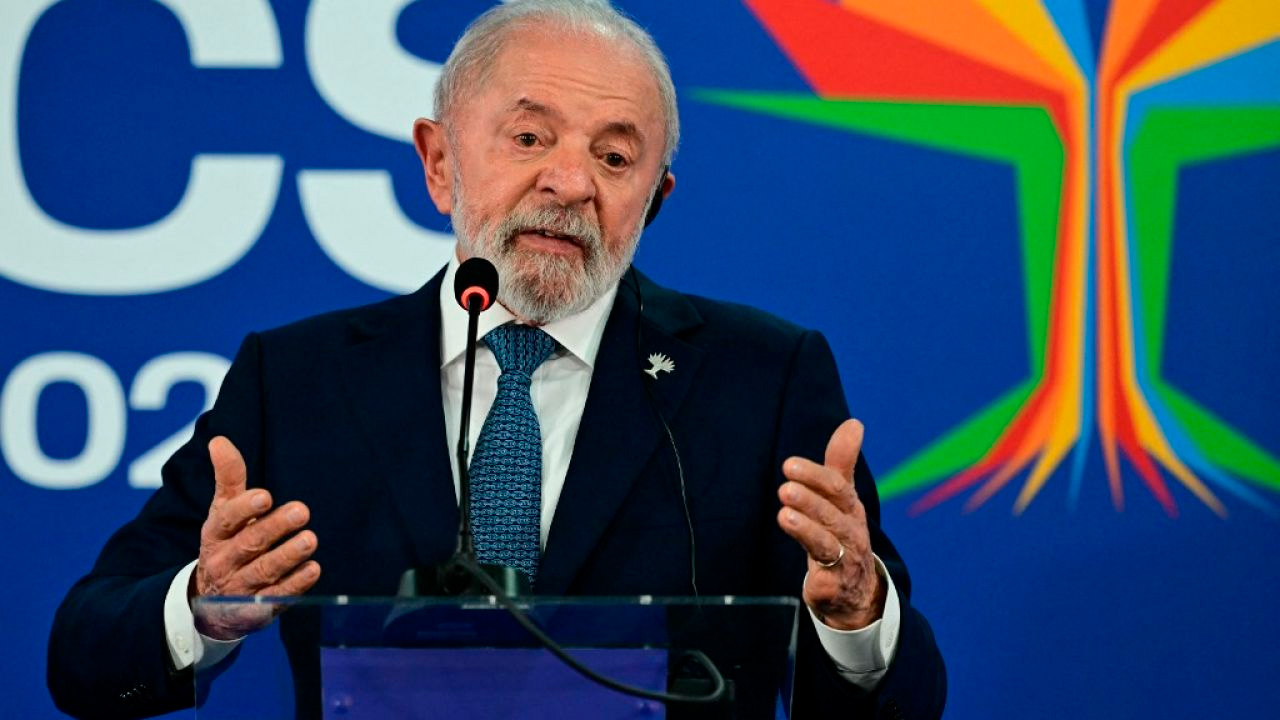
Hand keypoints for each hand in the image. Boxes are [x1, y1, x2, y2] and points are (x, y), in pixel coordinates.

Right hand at [191, 436, 320, 639]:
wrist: (210, 602)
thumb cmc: (226, 543)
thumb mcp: (223, 512)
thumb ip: (228, 478)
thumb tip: (219, 440)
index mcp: (215, 533)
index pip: (226, 519)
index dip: (244, 508)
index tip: (266, 496)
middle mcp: (224, 561)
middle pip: (249, 544)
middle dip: (275, 528)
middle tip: (301, 511)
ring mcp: (239, 587)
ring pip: (263, 571)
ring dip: (287, 556)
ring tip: (310, 539)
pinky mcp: (257, 608)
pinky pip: (276, 597)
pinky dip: (295, 585)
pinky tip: (314, 570)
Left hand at [777, 419, 885, 630]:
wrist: (857, 591)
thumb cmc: (843, 535)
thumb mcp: (843, 500)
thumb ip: (841, 463)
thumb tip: (853, 423)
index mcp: (851, 510)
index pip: (837, 489)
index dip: (815, 476)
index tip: (789, 465)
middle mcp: (851, 534)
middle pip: (831, 515)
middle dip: (809, 501)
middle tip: (785, 489)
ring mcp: (844, 562)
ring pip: (827, 545)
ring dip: (807, 531)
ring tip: (785, 516)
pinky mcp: (832, 588)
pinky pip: (825, 582)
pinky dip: (817, 579)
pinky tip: (807, 575)